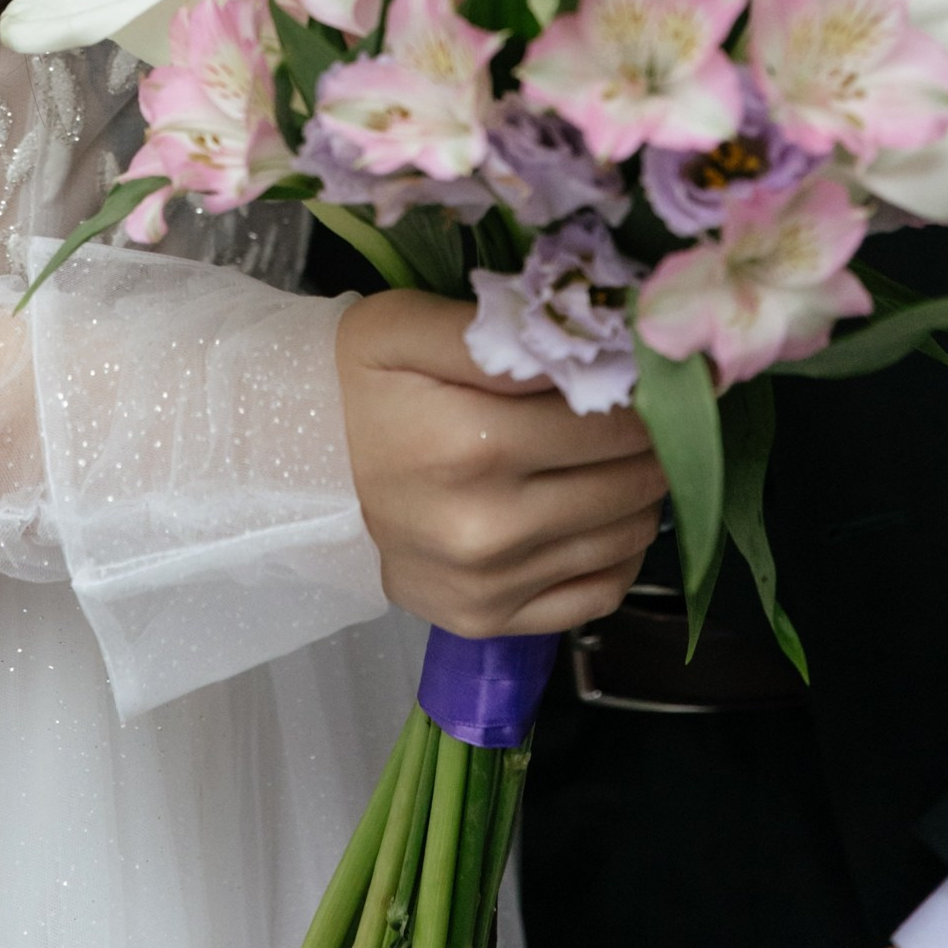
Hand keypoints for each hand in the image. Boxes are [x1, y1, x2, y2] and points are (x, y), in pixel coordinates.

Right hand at [335, 288, 664, 637]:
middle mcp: (489, 526)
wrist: (295, 470)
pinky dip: (619, 554)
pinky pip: (600, 595)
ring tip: (620, 456)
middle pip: (632, 481)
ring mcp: (491, 584)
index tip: (645, 371)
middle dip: (652, 440)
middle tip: (644, 410)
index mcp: (474, 443)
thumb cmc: (357, 386)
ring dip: (641, 492)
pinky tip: (599, 514)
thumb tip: (587, 345)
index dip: (645, 391)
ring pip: (627, 537)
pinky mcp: (488, 621)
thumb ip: (495, 330)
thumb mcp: (405, 326)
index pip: (616, 420)